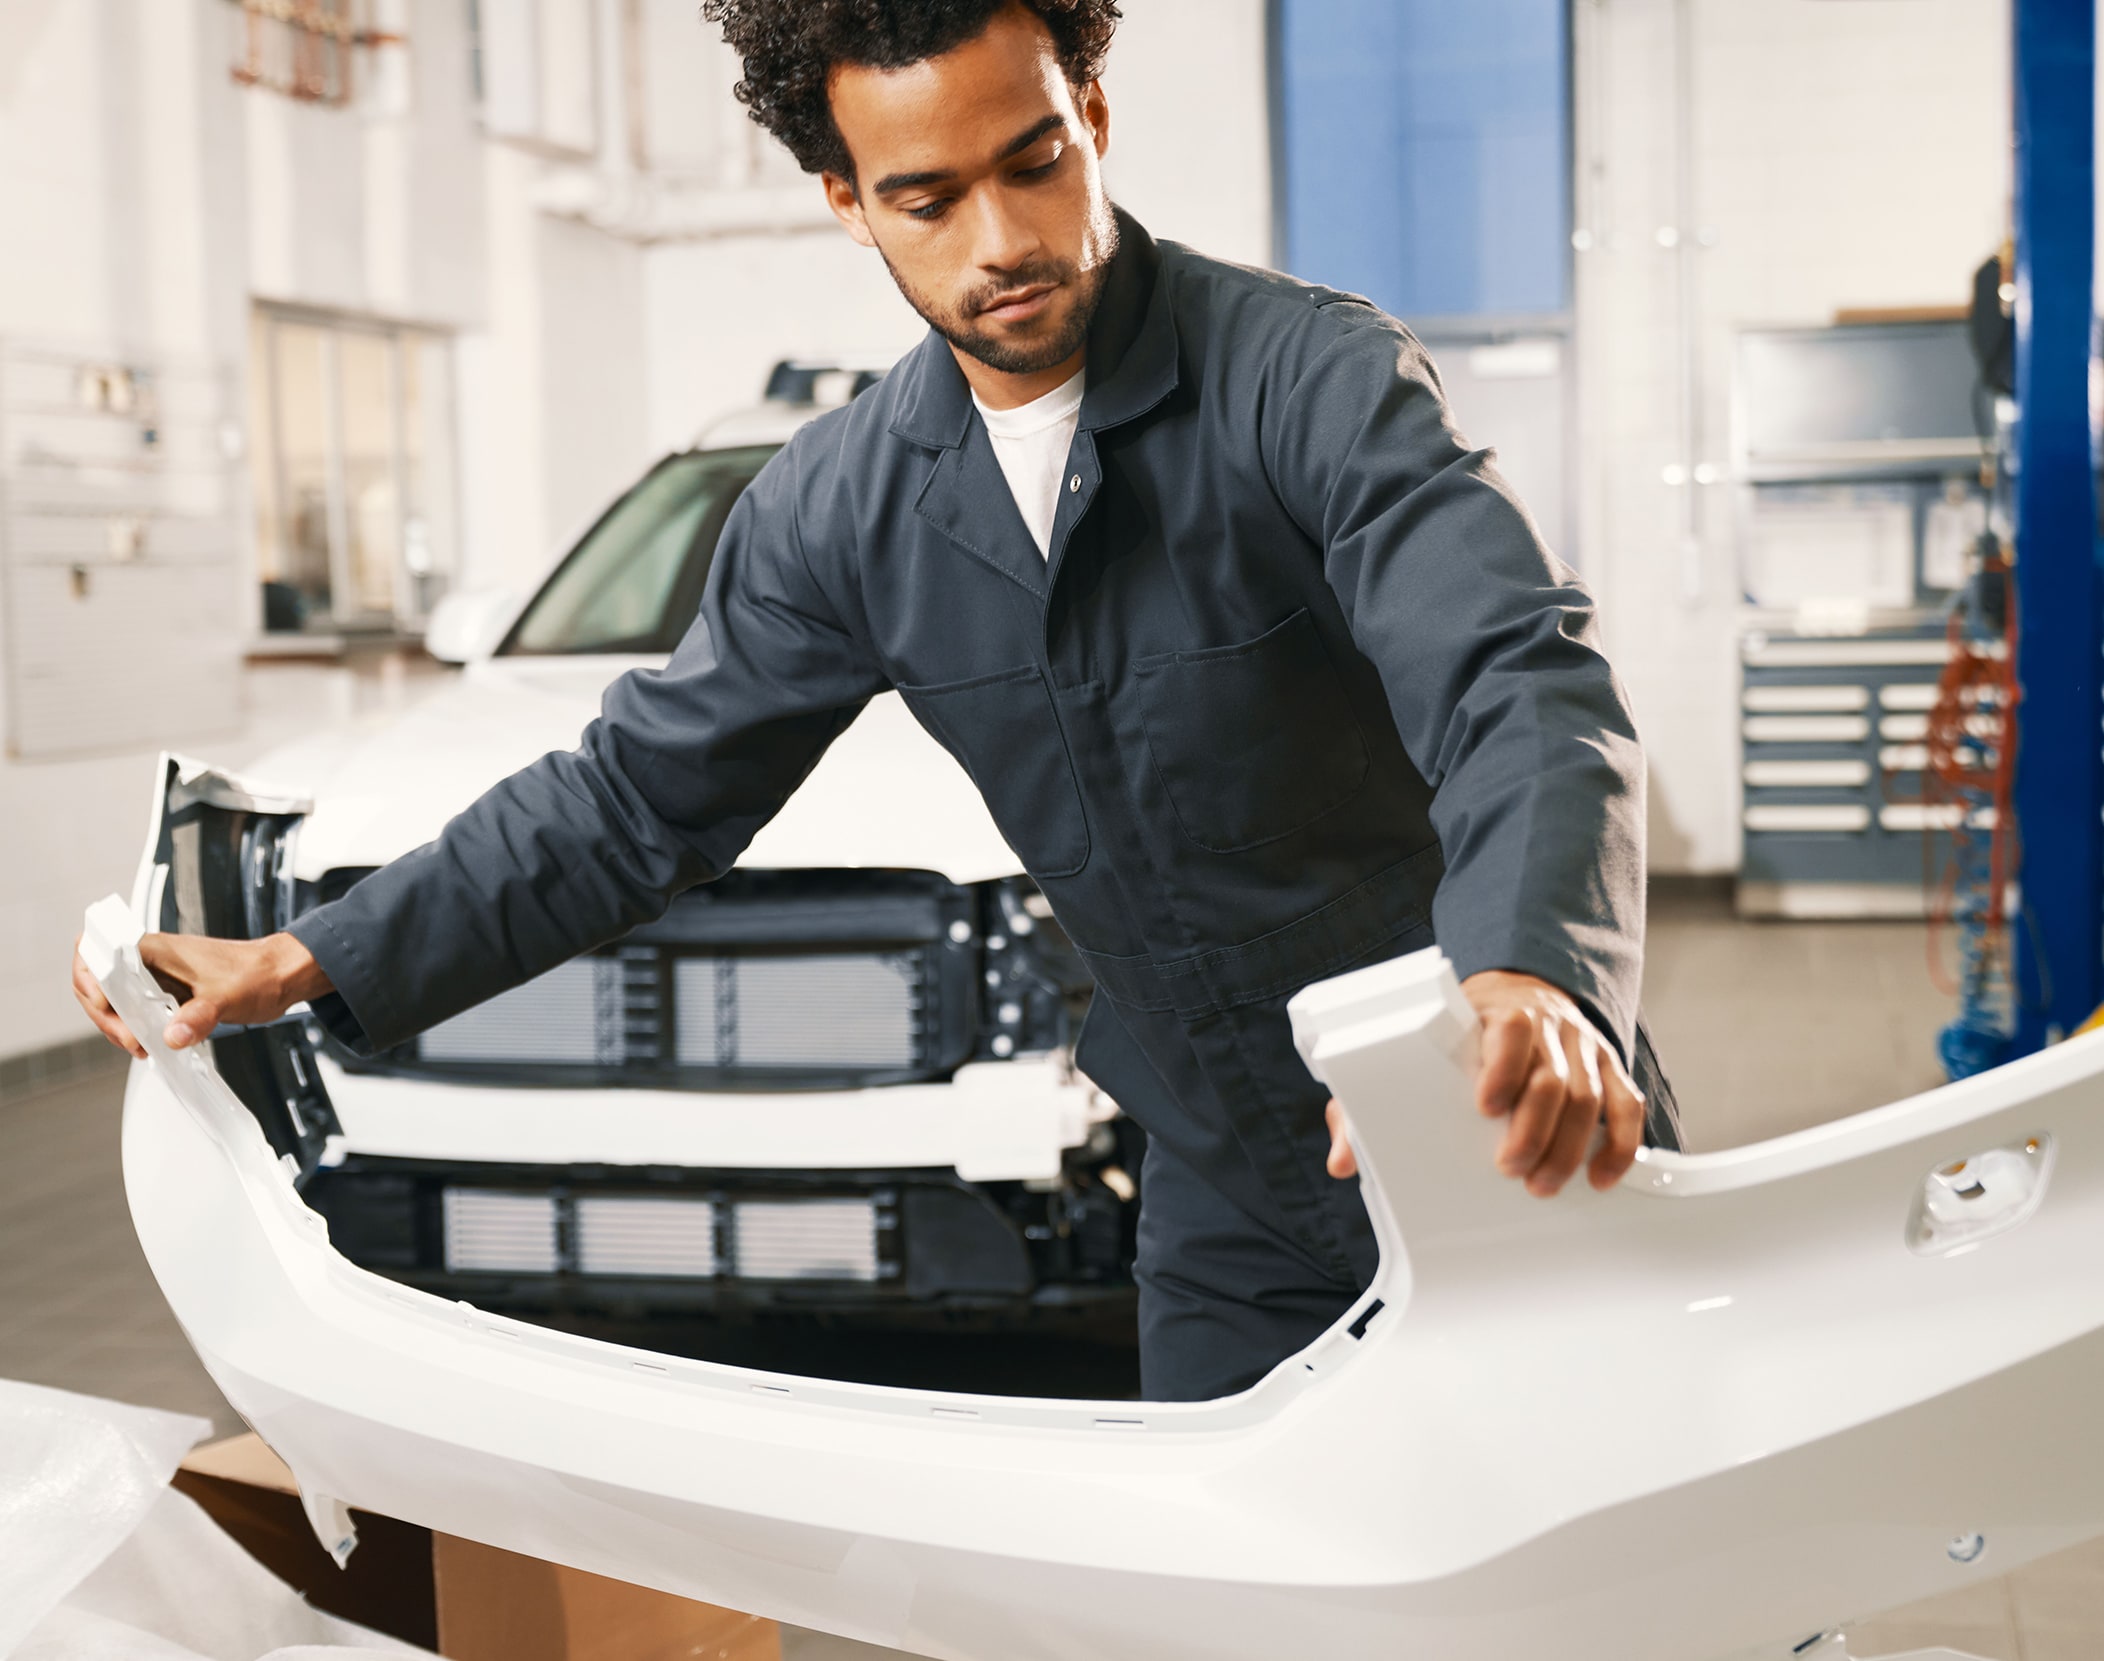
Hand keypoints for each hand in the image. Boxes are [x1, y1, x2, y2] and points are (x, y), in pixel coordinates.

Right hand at [73, 931, 333, 1056]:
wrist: (281, 974)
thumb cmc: (258, 973)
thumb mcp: (226, 997)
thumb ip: (198, 1017)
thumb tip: (173, 1036)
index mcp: (155, 949)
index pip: (97, 953)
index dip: (90, 980)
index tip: (105, 1006)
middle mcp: (149, 960)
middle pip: (98, 983)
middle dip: (104, 1014)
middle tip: (130, 1039)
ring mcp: (156, 977)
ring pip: (114, 999)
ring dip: (118, 1025)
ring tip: (140, 1046)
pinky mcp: (166, 993)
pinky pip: (136, 1009)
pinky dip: (135, 1027)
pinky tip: (148, 1043)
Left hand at [1323, 969, 1644, 1196]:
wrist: (1522, 992)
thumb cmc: (1462, 1033)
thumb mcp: (1418, 1051)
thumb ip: (1375, 1100)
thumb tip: (1344, 1159)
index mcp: (1500, 1014)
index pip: (1512, 1031)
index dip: (1501, 1068)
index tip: (1484, 1107)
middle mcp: (1550, 1028)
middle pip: (1552, 1077)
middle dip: (1533, 1128)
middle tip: (1511, 1169)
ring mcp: (1583, 1049)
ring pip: (1589, 1096)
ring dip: (1569, 1147)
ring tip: (1543, 1185)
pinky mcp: (1609, 1069)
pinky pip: (1626, 1105)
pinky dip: (1620, 1145)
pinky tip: (1601, 1177)